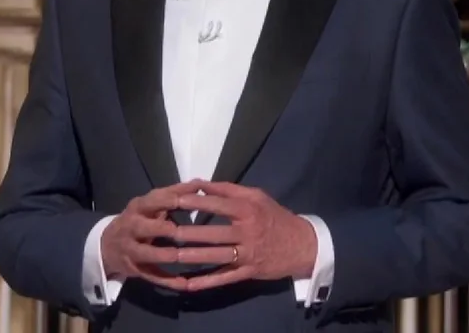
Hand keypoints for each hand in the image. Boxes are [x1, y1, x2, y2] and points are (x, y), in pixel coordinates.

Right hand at [100, 179, 205, 289]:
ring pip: (144, 253)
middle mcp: (131, 227)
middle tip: (177, 230)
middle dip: (159, 228)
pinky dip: (167, 281)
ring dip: (161, 255)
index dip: (168, 200)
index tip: (186, 199)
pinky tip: (184, 284)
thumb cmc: (139, 219)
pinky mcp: (135, 269)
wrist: (106, 246)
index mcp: (138, 208)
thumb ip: (174, 194)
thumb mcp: (150, 204)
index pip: (151, 201)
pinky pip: (151, 276)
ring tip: (179, 256)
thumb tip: (199, 183)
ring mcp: (130, 249)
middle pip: (142, 227)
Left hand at [171, 181, 316, 291]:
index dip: (193, 202)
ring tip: (171, 255)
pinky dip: (207, 282)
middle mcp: (247, 232)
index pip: (216, 204)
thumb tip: (201, 183)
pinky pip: (225, 278)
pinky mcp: (248, 272)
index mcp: (248, 210)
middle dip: (188, 232)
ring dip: (193, 257)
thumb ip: (228, 189)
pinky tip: (188, 284)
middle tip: (165, 231)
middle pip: (213, 232)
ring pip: (216, 256)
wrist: (303, 245)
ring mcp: (247, 254)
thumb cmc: (275, 216)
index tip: (172, 200)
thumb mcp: (257, 196)